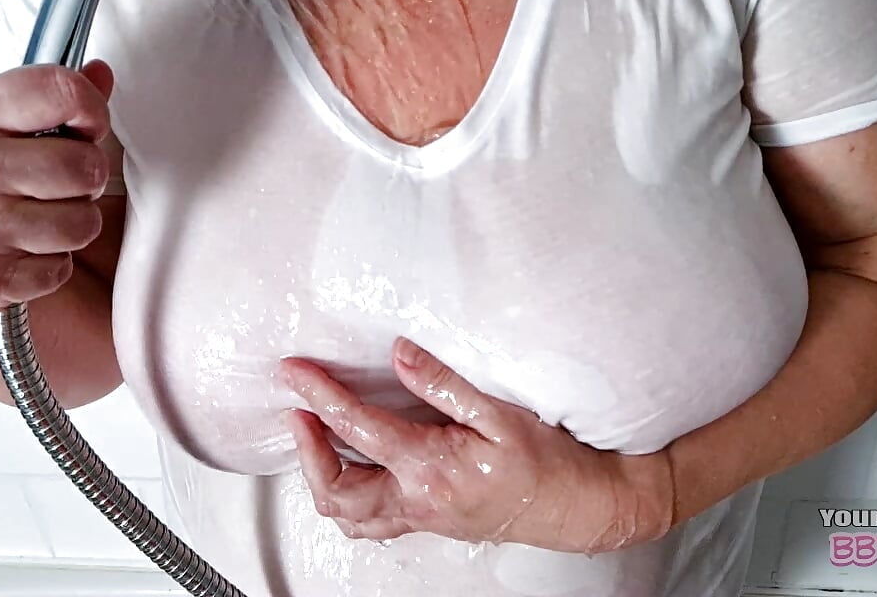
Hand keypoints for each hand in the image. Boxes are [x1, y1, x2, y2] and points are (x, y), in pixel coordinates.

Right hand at [0, 62, 115, 326]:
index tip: (87, 125)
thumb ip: (33, 103)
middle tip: (54, 185)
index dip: (91, 109)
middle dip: (83, 179)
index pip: (60, 92)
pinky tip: (11, 252)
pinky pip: (59, 268)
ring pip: (83, 222)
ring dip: (67, 226)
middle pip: (86, 166)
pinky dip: (44, 267)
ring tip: (29, 221)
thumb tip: (100, 75)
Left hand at [279, 338, 676, 552]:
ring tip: (314, 438)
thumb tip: (400, 355)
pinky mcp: (430, 520)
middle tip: (298, 408)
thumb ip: (442, 384)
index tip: (296, 372)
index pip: (357, 428)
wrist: (580, 506)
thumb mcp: (499, 412)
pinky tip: (352, 469)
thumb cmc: (549, 464)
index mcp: (431, 469)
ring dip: (321, 477)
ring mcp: (422, 517)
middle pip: (336, 489)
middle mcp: (419, 501)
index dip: (319, 395)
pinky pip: (372, 521)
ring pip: (349, 515)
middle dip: (306, 449)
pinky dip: (348, 498)